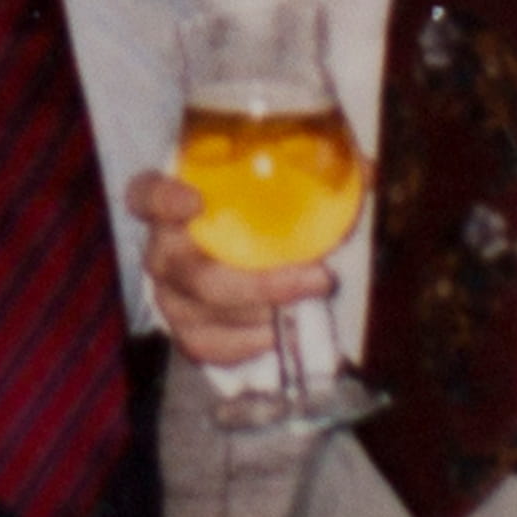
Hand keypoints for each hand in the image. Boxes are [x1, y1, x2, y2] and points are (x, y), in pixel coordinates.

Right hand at [129, 170, 329, 366]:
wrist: (246, 251)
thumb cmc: (259, 208)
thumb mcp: (287, 179)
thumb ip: (321, 169)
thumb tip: (370, 173)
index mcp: (173, 202)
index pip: (145, 195)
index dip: (161, 200)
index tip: (196, 201)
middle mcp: (162, 250)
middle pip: (186, 271)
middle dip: (255, 282)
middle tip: (317, 277)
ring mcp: (169, 295)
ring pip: (200, 314)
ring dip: (260, 315)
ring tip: (307, 310)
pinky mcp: (186, 330)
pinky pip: (204, 347)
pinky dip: (245, 345)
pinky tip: (279, 335)